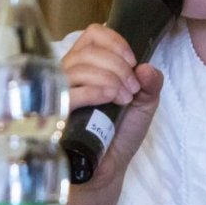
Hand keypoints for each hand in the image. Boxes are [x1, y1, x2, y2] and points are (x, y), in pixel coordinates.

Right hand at [60, 24, 162, 193]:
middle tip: (133, 89)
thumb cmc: (119, 134)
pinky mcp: (54, 113)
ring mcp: (58, 92)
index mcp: (87, 66)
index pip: (92, 35)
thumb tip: (147, 68)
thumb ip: (151, 84)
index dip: (114, 42)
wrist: (107, 169)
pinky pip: (69, 91)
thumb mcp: (143, 105)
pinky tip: (110, 99)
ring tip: (124, 99)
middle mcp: (68, 74)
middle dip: (117, 66)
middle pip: (88, 50)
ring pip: (79, 67)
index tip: (132, 62)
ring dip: (109, 78)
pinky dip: (95, 91)